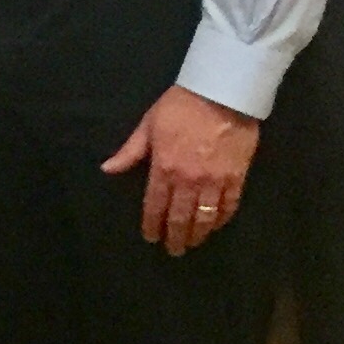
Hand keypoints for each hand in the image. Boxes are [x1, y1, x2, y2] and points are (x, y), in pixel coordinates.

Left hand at [101, 84, 260, 256]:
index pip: (154, 205)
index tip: (151, 237)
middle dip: (175, 237)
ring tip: (193, 243)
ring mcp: (214, 182)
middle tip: (173, 250)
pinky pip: (229, 206)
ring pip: (204, 218)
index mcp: (164, 168)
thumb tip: (107, 169)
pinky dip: (221, 219)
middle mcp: (188, 181)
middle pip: (180, 218)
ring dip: (198, 234)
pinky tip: (215, 225)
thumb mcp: (149, 125)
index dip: (152, 224)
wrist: (222, 93)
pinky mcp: (236, 178)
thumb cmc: (181, 106)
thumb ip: (130, 151)